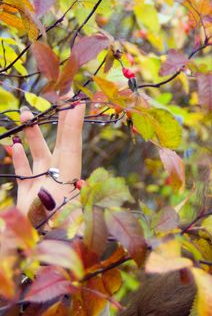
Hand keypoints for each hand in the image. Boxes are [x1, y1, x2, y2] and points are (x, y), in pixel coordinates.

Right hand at [12, 99, 84, 215]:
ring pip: (37, 154)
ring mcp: (43, 181)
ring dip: (30, 137)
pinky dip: (19, 158)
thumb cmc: (62, 194)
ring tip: (24, 117)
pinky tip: (13, 145)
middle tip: (40, 107)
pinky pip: (24, 172)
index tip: (70, 100)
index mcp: (71, 164)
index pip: (71, 136)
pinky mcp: (29, 193)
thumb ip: (72, 131)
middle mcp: (59, 171)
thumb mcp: (69, 158)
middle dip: (49, 124)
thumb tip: (80, 103)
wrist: (49, 228)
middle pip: (56, 143)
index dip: (71, 118)